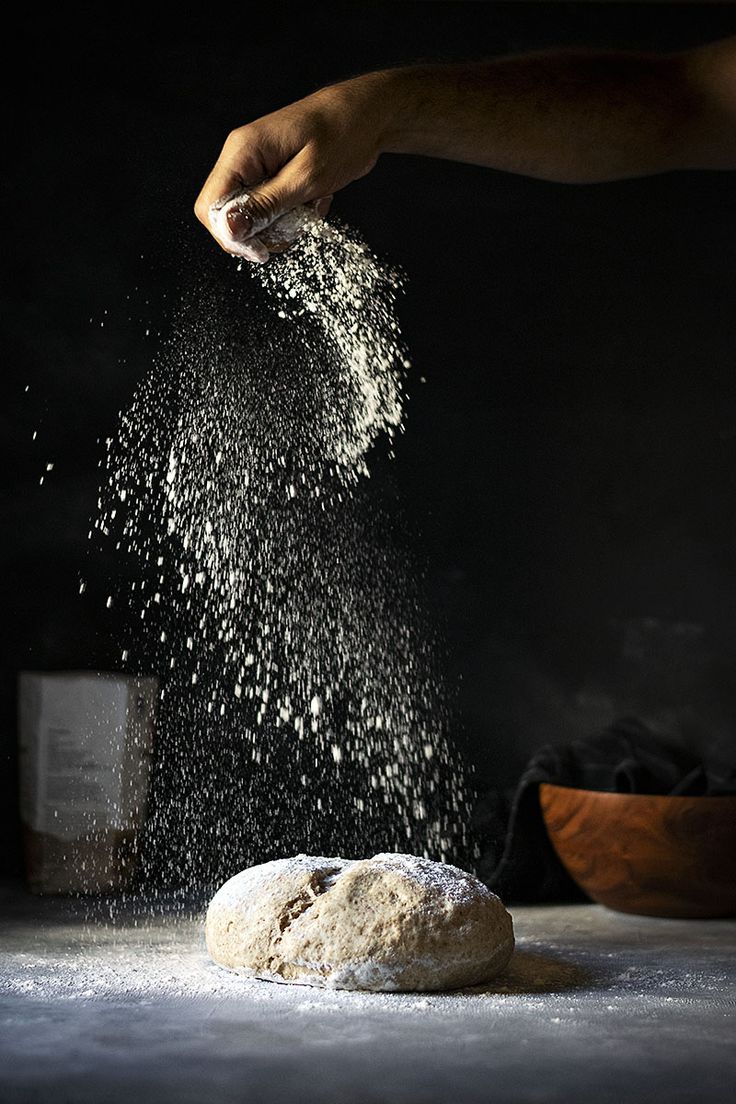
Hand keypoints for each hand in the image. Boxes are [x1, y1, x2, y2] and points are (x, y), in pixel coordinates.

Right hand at [194, 73, 393, 260]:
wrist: (369, 115)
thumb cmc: (343, 135)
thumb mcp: (306, 178)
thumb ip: (266, 205)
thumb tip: (230, 229)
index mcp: (243, 152)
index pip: (210, 205)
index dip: (230, 235)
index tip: (261, 250)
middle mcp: (244, 159)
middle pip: (228, 216)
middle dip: (261, 232)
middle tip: (294, 226)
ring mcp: (258, 168)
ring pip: (252, 217)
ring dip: (281, 226)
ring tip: (310, 207)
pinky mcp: (274, 176)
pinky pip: (271, 209)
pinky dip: (292, 216)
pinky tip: (314, 201)